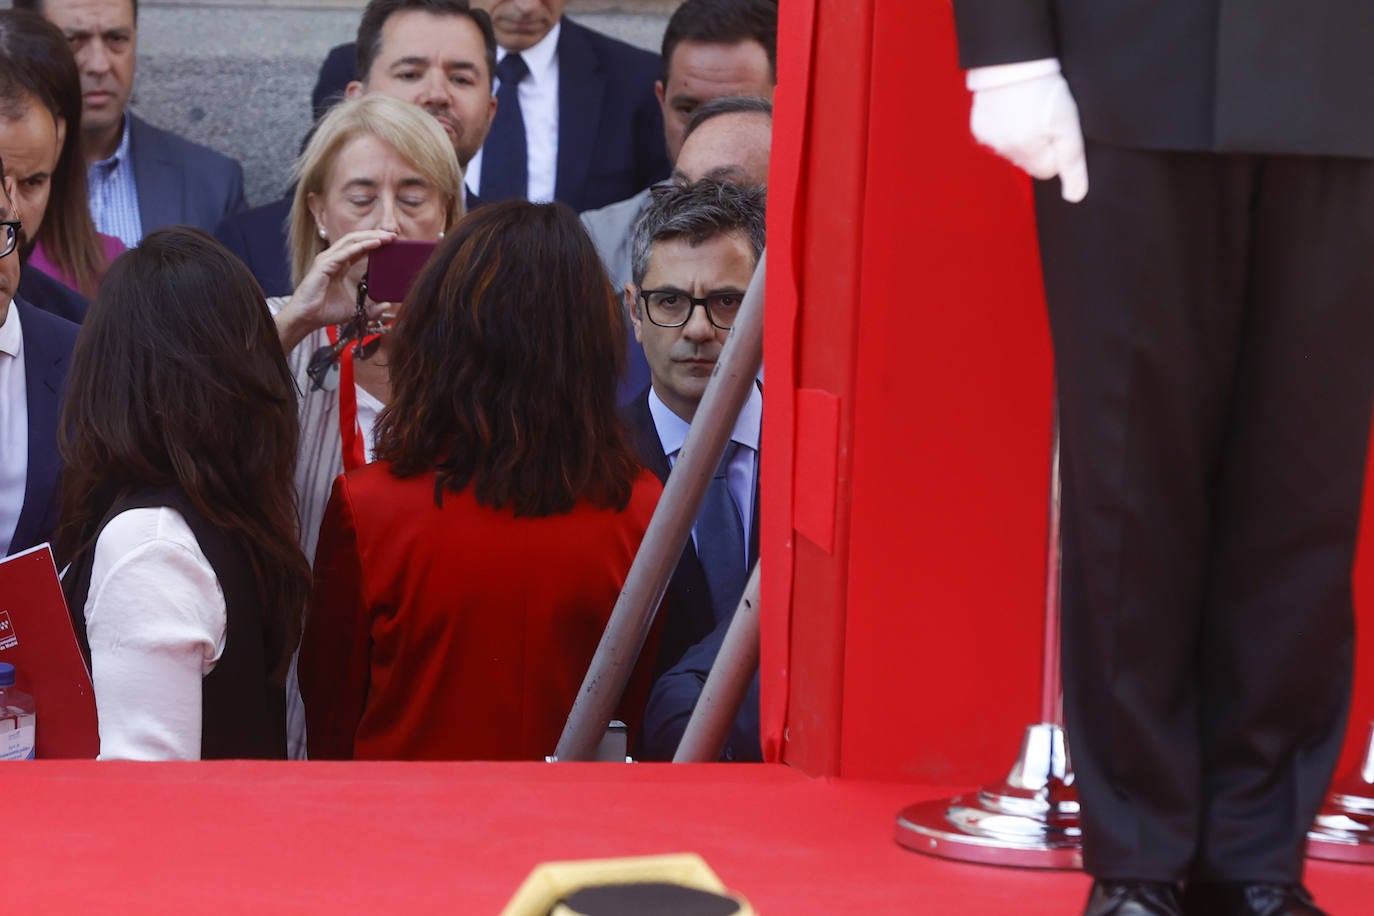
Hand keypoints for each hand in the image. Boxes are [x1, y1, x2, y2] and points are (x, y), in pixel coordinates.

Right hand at [275, 228, 396, 351]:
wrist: (307, 318)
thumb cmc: (327, 312)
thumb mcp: (356, 310)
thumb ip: (372, 308)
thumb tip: (387, 305)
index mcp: (341, 265)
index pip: (360, 247)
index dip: (375, 242)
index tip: (393, 243)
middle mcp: (334, 259)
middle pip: (356, 239)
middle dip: (375, 235)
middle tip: (394, 236)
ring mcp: (328, 260)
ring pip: (351, 241)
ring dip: (370, 237)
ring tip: (387, 237)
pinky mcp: (324, 265)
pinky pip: (344, 252)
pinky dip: (360, 247)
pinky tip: (374, 244)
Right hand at [966, 58, 1087, 202]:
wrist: (1013, 60)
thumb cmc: (1045, 88)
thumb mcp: (1068, 123)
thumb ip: (1073, 163)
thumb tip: (1074, 196)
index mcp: (1027, 151)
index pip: (1048, 171)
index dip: (1057, 150)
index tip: (1057, 128)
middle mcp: (1005, 151)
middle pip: (1030, 162)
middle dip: (1038, 145)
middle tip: (1043, 116)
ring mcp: (988, 140)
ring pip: (1012, 151)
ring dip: (1021, 136)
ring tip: (1027, 109)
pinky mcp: (978, 127)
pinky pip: (996, 138)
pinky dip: (1004, 127)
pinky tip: (1010, 108)